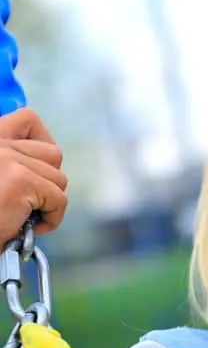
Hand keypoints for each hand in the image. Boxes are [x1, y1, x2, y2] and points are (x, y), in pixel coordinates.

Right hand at [0, 108, 67, 246]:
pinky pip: (59, 200)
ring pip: (59, 178)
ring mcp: (8, 160)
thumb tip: (42, 163)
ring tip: (27, 215)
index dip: (42, 143)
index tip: (38, 167)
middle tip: (31, 200)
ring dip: (49, 202)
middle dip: (48, 180)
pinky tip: (30, 227)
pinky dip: (52, 218)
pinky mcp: (20, 182)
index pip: (28, 120)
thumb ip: (9, 160)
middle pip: (52, 154)